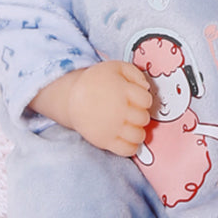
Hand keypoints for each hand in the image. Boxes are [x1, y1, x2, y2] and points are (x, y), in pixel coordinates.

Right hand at [30, 60, 151, 155]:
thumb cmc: (97, 82)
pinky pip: (127, 150)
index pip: (146, 100)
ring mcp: (111, 128)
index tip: (135, 98)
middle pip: (143, 118)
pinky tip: (126, 136)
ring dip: (138, 130)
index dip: (144, 99)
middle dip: (140, 114)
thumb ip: (135, 73)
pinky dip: (131, 146)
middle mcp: (118, 110)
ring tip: (130, 125)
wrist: (71, 98)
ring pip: (139, 136)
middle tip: (131, 111)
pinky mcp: (104, 141)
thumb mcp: (115, 67)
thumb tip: (147, 88)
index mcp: (121, 91)